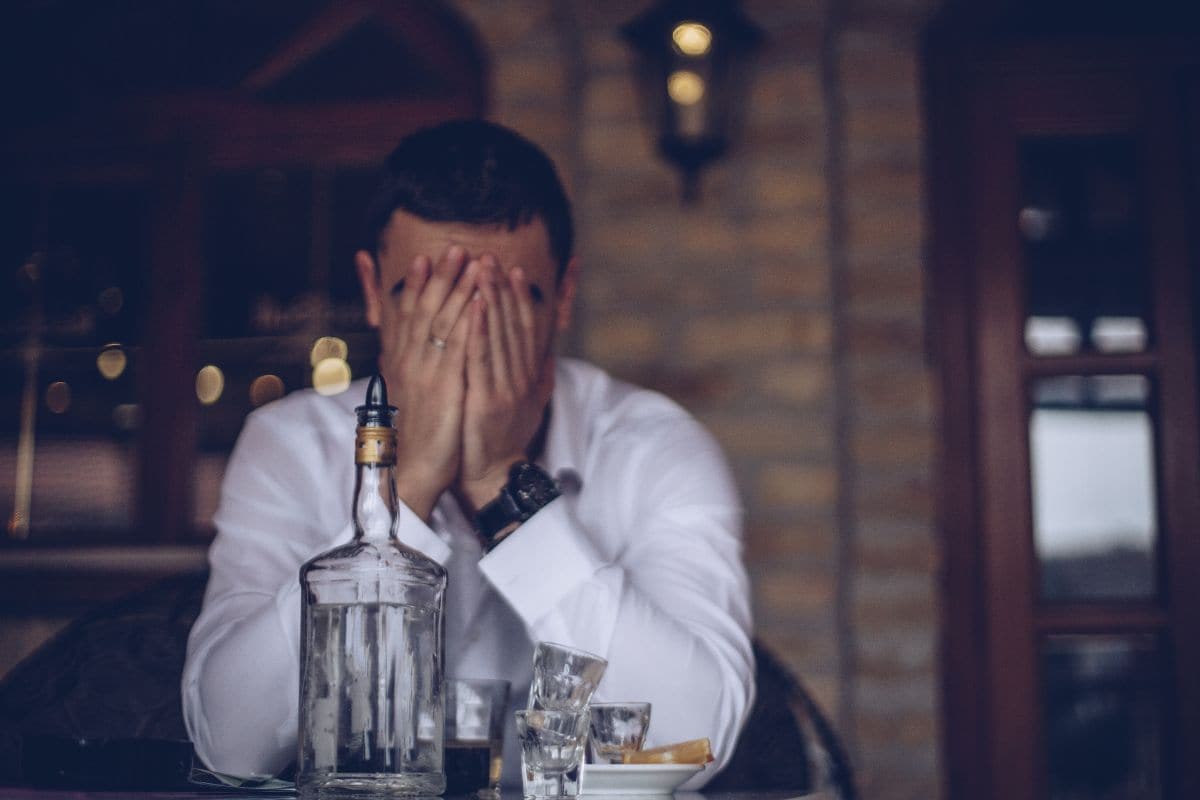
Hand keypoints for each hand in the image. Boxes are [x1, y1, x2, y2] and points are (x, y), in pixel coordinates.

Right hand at [376, 245, 479, 519]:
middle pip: (424, 310)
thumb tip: (403, 347)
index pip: (406, 315)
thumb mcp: (407, 393)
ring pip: (442, 322)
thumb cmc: (417, 432)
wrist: (412, 469)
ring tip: (472, 262)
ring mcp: (426, 373)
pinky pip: (458, 348)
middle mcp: (410, 362)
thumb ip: (407, 365)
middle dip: (440, 277)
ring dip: (458, 289)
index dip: (415, 285)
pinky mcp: (445, 388)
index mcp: (401, 363)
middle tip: (454, 248)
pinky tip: (478, 301)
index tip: (424, 259)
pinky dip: (467, 321)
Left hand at [458, 256, 553, 511]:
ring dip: (490, 298)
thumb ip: (539, 372)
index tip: (514, 271)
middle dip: (501, 289)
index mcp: (528, 376)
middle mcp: (520, 377)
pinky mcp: (487, 399)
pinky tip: (473, 305)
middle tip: (491, 257)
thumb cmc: (505, 437)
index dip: (520, 299)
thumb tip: (549, 347)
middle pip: (512, 325)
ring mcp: (505, 387)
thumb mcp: (530, 402)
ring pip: (497, 334)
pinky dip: (478, 329)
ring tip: (481, 268)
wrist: (493, 473)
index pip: (526, 329)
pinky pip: (481, 358)